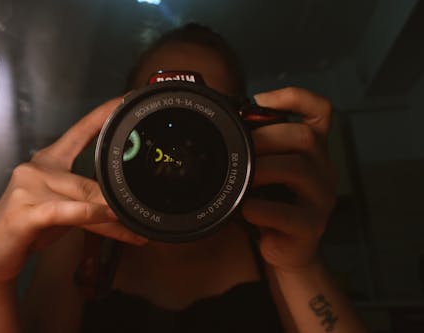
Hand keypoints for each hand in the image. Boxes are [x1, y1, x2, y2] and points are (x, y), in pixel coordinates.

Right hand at [0, 97, 147, 287]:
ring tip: (137, 228)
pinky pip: (67, 210)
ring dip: (115, 217)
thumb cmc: (30, 226)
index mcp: (49, 160)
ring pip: (86, 195)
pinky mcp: (24, 211)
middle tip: (145, 210)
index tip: (125, 99)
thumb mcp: (63, 208)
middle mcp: (38, 168)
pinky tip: (110, 218)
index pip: (81, 130)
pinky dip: (91, 214)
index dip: (104, 114)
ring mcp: (29, 188)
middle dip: (120, 200)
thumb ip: (88, 199)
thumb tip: (122, 204)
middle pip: (92, 180)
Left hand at [242, 87, 337, 271]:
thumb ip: (256, 150)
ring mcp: (320, 199)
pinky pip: (287, 213)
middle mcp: (322, 170)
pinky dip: (261, 208)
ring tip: (242, 179)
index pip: (319, 112)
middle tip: (238, 149)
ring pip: (298, 169)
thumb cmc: (269, 206)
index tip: (259, 99)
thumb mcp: (264, 173)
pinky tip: (246, 210)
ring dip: (262, 169)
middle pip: (305, 137)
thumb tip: (226, 124)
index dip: (295, 97)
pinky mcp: (311, 227)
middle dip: (266, 138)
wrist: (285, 252)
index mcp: (312, 151)